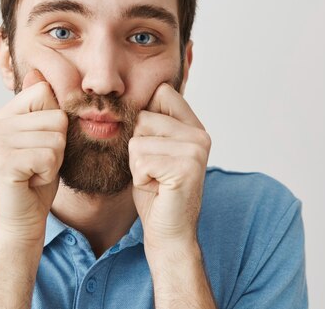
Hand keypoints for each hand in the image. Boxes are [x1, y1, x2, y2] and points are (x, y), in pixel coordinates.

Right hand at [0, 70, 66, 243]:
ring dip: (54, 161)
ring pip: (56, 137)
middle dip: (58, 145)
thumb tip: (37, 72)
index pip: (45, 93)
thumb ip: (41, 109)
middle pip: (56, 117)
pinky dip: (49, 173)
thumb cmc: (35, 181)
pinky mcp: (4, 163)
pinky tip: (32, 181)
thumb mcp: (43, 140)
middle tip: (38, 164)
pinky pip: (49, 156)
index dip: (55, 123)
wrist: (21, 222)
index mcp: (4, 115)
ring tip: (35, 172)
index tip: (40, 145)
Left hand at [129, 83, 210, 248]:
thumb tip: (125, 97)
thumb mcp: (151, 149)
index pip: (162, 92)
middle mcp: (199, 134)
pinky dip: (139, 177)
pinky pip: (140, 159)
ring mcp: (195, 149)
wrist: (168, 233)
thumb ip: (149, 123)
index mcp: (194, 126)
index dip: (144, 118)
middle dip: (136, 146)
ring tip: (155, 179)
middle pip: (142, 117)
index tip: (152, 147)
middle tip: (154, 170)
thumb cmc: (155, 192)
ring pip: (137, 139)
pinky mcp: (186, 166)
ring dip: (136, 164)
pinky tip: (156, 188)